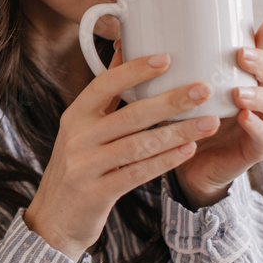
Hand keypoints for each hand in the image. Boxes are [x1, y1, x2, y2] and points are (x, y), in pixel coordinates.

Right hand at [23, 50, 218, 261]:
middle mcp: (78, 137)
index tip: (166, 59)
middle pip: (129, 115)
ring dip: (177, 132)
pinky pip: (137, 173)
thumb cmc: (77, 164)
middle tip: (202, 89)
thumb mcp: (83, 127)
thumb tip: (123, 46)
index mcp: (75, 115)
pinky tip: (188, 150)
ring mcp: (85, 166)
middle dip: (170, 101)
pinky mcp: (97, 192)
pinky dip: (165, 161)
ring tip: (209, 122)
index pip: (104, 85)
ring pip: (139, 145)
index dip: (134, 71)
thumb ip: (106, 93)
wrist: (54, 216)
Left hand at [171, 18, 262, 209]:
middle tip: (241, 54)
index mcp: (235, 78)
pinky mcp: (253, 149)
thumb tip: (123, 41)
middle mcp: (253, 97)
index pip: (257, 53)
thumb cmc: (180, 124)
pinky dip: (256, 127)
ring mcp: (258, 123)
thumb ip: (156, 69)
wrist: (187, 168)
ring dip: (260, 95)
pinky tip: (244, 118)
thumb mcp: (169, 93)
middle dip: (261, 61)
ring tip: (239, 92)